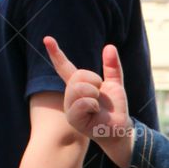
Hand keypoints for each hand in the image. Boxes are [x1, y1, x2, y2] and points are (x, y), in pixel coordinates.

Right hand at [44, 37, 133, 167]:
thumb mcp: (115, 84)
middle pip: (77, 76)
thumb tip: (109, 47)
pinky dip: (92, 104)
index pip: (64, 67)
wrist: (120, 128)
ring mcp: (70, 108)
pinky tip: (95, 111)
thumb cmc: (115, 108)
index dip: (56, 53)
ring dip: (94, 93)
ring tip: (97, 104)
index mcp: (79, 85)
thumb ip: (112, 67)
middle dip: (94, 81)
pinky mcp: (73, 119)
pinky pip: (81, 103)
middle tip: (99, 93)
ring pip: (78, 88)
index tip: (47, 39)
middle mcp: (71, 96)